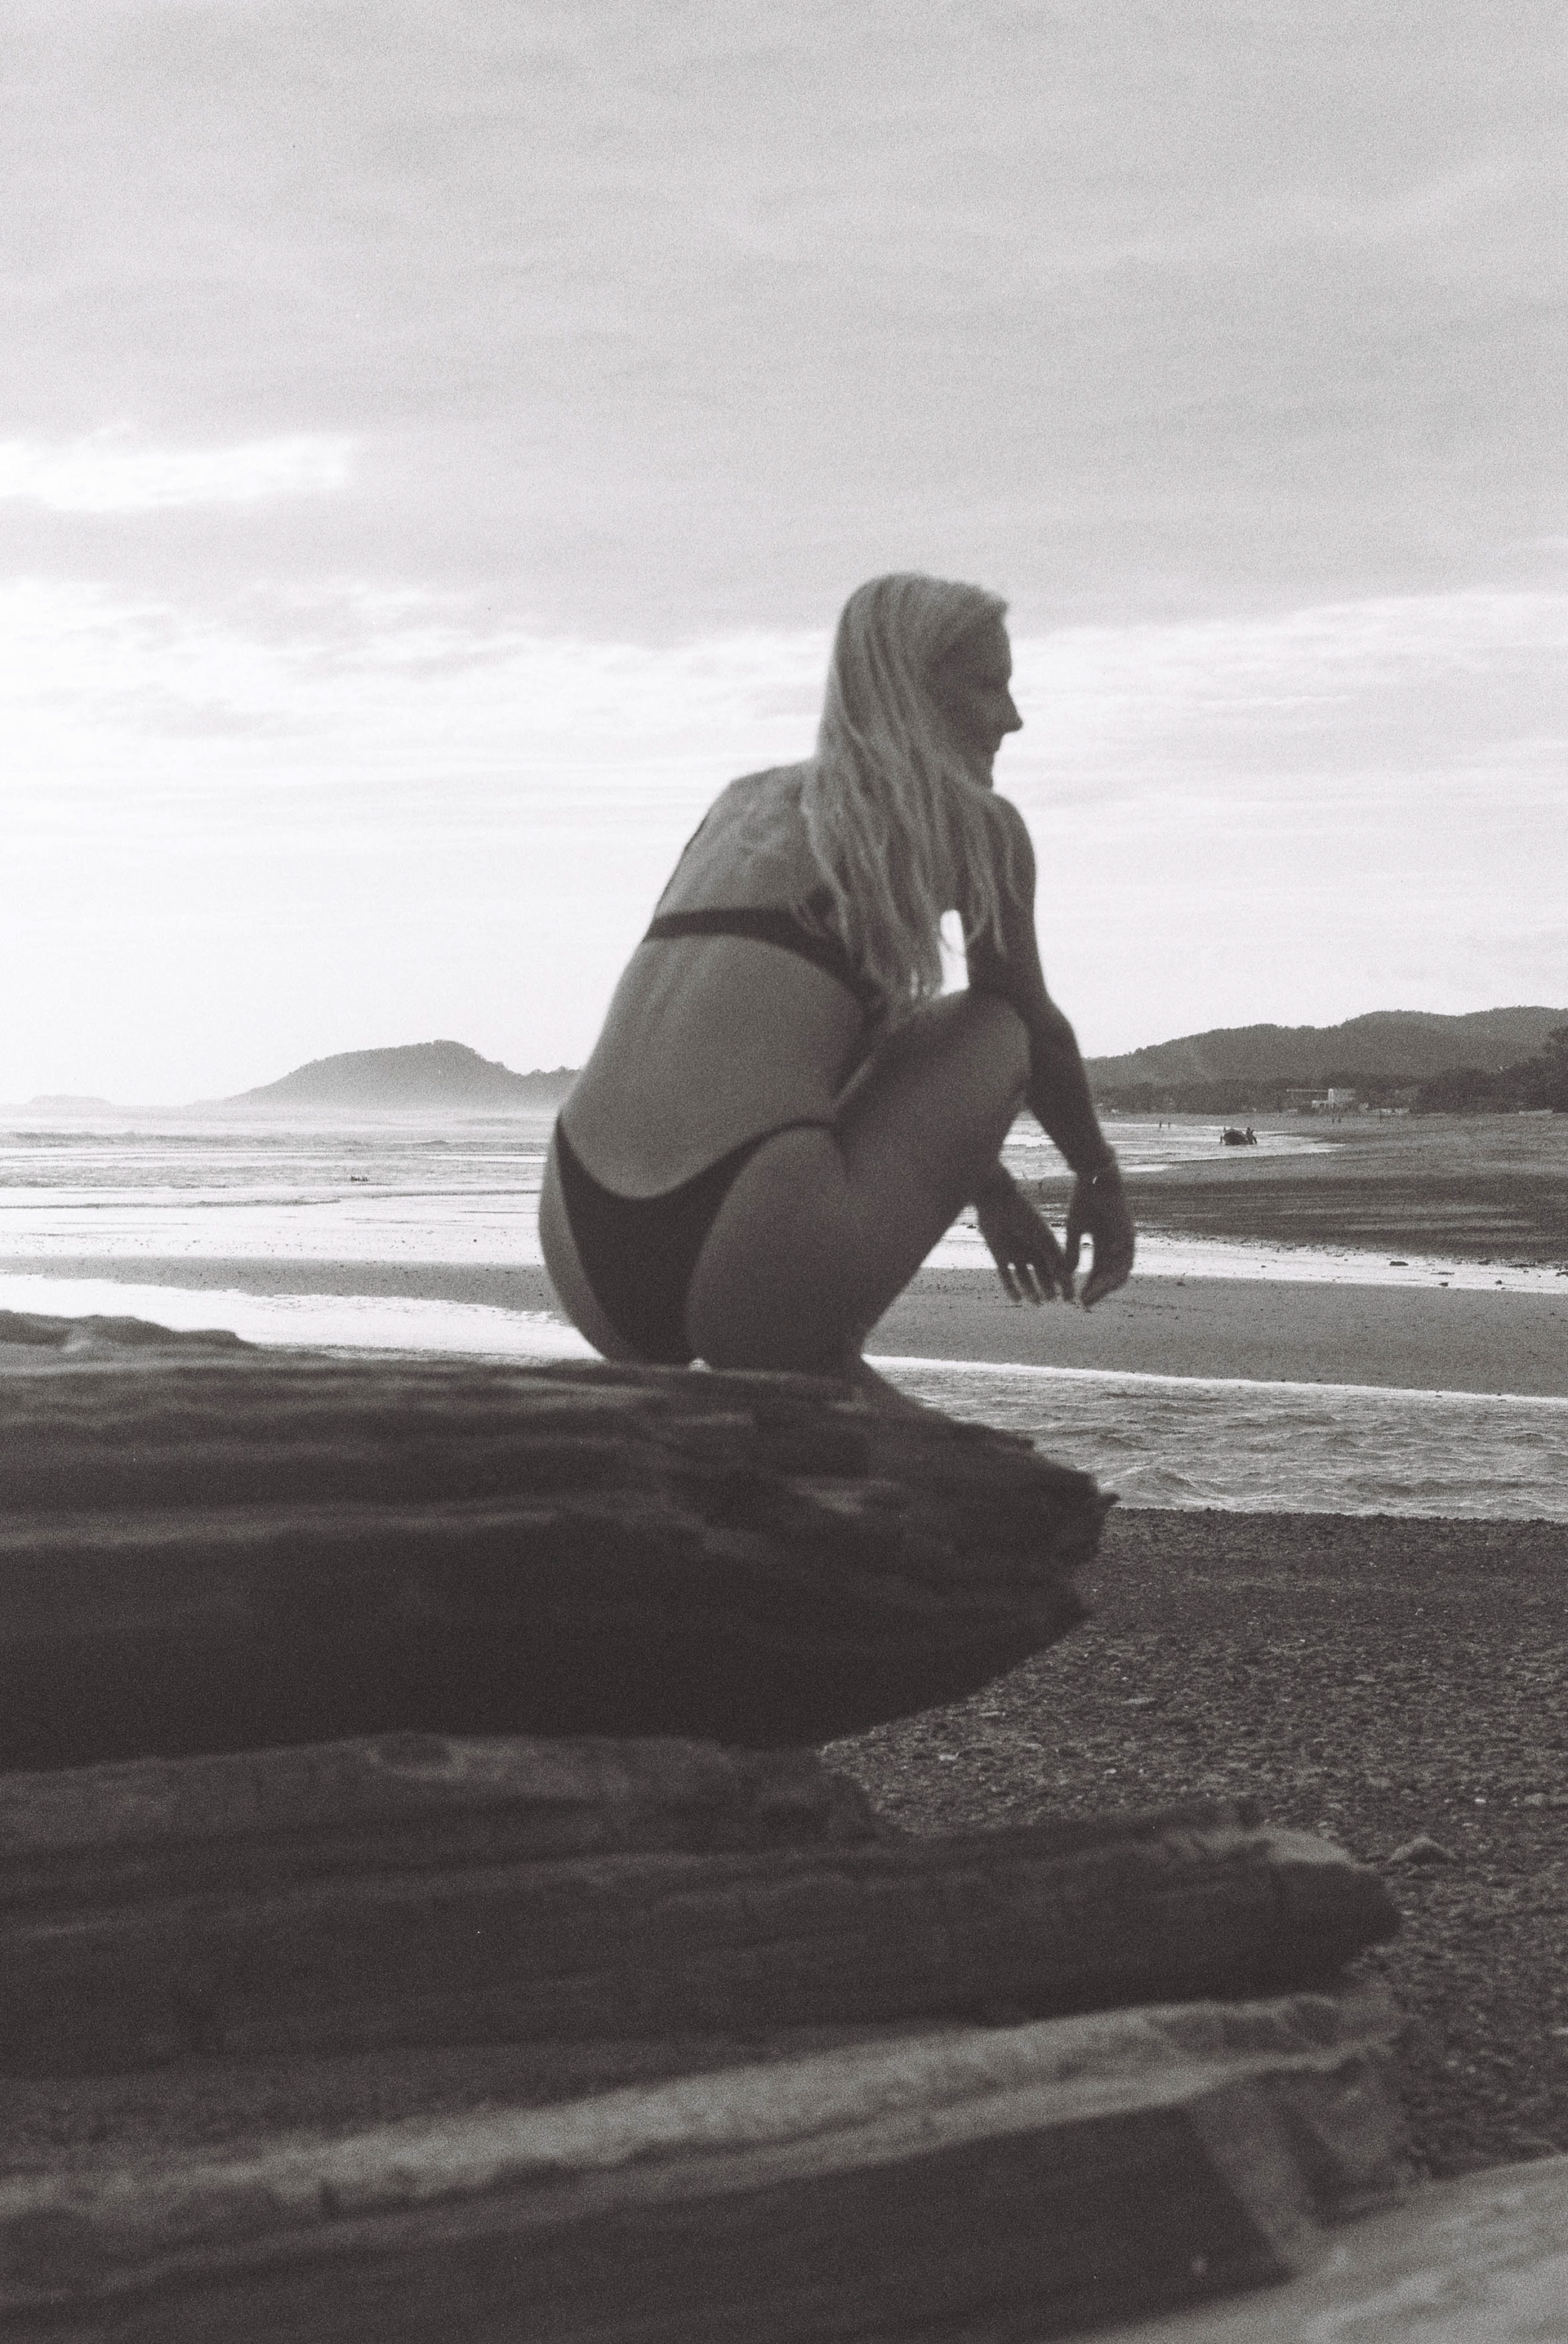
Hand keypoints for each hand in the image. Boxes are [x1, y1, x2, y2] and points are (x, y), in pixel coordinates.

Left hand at [976, 1183, 1074, 1303]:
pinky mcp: (999, 1255)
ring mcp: (1015, 1252)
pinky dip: (1011, 1288)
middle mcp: (1031, 1248)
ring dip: (1031, 1290)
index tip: (1069, 1296)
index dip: (1064, 1281)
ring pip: (1024, 1277)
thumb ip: (1054, 1257)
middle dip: (1047, 1287)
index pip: (1057, 1266)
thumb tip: (1067, 1277)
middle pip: (1041, 1273)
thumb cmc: (1023, 1215)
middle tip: (1052, 1300)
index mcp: (1045, 1241)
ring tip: (1037, 1302)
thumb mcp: (1042, 1237)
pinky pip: (1005, 1276)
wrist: (996, 1201)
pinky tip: (1018, 1299)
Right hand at [1065, 1163, 1134, 1306]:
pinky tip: (1104, 1269)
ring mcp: (1124, 1238)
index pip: (1101, 1274)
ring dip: (1107, 1281)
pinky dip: (1116, 1259)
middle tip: (1086, 1302)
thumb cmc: (1084, 1201)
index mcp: (1105, 1246)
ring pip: (1121, 1267)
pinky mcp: (1127, 1228)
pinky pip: (1124, 1248)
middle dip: (1099, 1290)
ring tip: (1093, 1292)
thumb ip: (1072, 1251)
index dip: (1091, 1288)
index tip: (1080, 1301)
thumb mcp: (1074, 1230)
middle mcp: (1118, 1246)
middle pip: (1112, 1276)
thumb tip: (1066, 1273)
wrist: (1093, 1177)